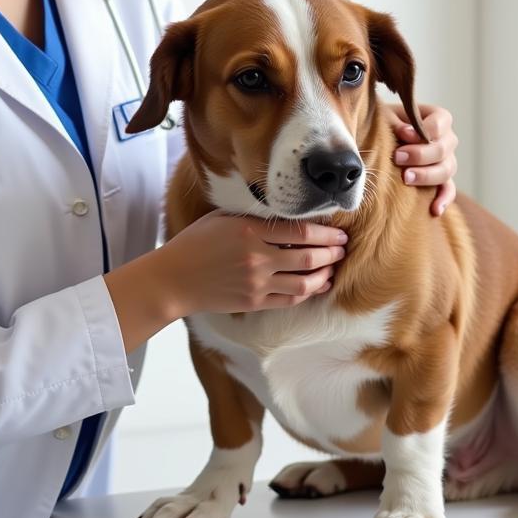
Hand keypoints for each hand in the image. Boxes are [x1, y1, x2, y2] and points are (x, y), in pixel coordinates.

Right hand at [157, 210, 347, 317]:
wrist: (174, 279)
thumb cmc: (196, 243)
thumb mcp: (223, 218)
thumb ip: (254, 218)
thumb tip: (287, 214)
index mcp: (250, 231)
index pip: (300, 232)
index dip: (326, 233)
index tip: (339, 232)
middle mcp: (257, 258)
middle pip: (308, 257)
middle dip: (332, 253)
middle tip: (343, 248)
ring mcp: (257, 283)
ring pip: (304, 282)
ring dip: (325, 275)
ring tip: (333, 268)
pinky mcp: (254, 302)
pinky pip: (289, 299)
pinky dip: (307, 292)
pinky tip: (315, 285)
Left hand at [388, 103, 457, 216]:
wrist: (379, 140)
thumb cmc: (384, 123)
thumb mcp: (387, 117)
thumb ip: (397, 122)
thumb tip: (404, 131)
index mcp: (437, 119)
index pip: (441, 122)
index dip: (424, 130)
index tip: (403, 134)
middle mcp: (446, 140)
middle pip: (443, 149)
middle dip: (420, 154)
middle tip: (398, 157)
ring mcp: (446, 161)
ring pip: (446, 170)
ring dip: (427, 175)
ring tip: (406, 178)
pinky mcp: (441, 180)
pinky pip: (448, 190)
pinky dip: (443, 199)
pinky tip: (435, 210)